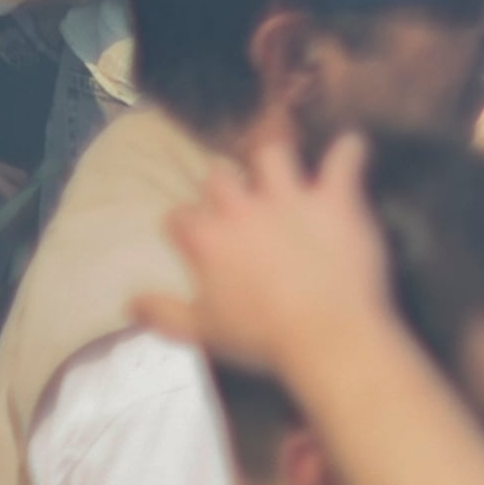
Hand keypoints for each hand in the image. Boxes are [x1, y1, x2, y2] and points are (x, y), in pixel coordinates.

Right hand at [140, 131, 393, 381]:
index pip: (179, 216)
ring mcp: (291, 200)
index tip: (191, 233)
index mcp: (208, 239)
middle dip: (223, 184)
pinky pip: (343, 160)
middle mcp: (244, 210)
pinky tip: (353, 147)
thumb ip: (163, 313)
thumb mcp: (200, 331)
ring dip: (277, 160)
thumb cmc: (261, 337)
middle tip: (234, 197)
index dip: (184, 225)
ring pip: (273, 156)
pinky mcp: (335, 200)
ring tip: (283, 169)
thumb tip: (130, 302)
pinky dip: (349, 151)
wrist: (325, 334)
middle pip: (219, 176)